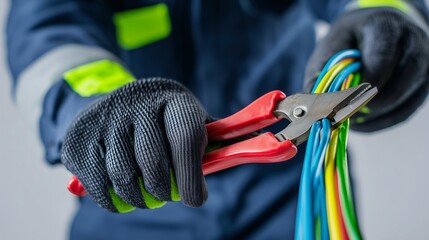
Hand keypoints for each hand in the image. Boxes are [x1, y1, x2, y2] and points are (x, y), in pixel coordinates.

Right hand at [61, 78, 208, 211]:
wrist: (119, 102)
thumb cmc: (165, 121)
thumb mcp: (191, 120)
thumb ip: (211, 142)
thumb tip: (241, 153)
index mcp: (173, 99)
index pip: (185, 137)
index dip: (191, 174)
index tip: (195, 200)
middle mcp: (138, 102)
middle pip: (152, 161)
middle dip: (163, 190)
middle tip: (167, 195)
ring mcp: (106, 116)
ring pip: (123, 176)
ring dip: (138, 198)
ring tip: (146, 197)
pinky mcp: (79, 134)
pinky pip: (96, 182)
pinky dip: (111, 199)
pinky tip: (121, 197)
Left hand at [305, 7, 428, 131]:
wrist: (370, 33)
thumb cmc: (347, 42)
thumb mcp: (329, 49)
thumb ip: (320, 75)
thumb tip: (314, 106)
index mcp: (386, 27)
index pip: (380, 58)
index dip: (360, 83)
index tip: (342, 97)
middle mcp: (412, 44)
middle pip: (395, 86)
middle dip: (364, 104)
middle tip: (341, 112)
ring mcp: (420, 67)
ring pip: (400, 104)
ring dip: (371, 116)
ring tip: (347, 115)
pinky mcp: (420, 87)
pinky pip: (402, 113)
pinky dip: (378, 121)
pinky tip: (360, 118)